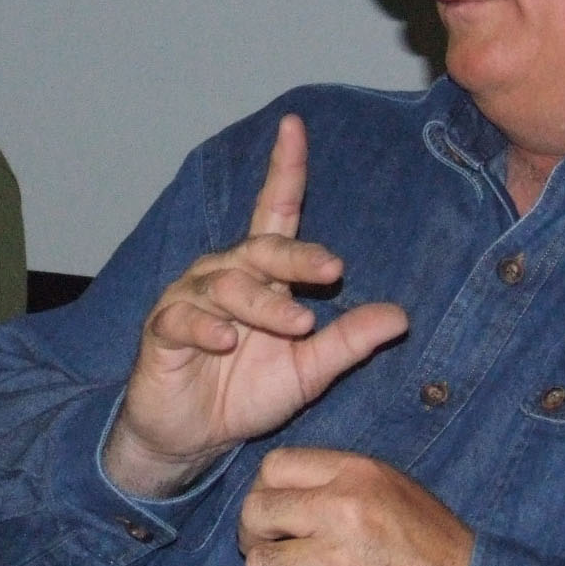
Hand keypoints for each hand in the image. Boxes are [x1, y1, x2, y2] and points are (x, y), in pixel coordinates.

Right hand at [103, 115, 407, 495]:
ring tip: (297, 325)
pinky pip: (183, 317)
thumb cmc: (245, 394)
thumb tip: (402, 317)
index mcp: (260, 276)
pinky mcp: (162, 329)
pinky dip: (206, 326)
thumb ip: (348, 342)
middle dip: (297, 255)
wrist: (190, 439)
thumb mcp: (308, 371)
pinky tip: (227, 341)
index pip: (275, 211)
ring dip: (263, 303)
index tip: (295, 126)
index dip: (285, 168)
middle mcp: (224, 275)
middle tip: (334, 269)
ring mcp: (189, 299)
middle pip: (259, 249)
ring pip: (227, 284)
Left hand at [238, 447, 472, 565]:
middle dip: (254, 537)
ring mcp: (338, 565)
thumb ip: (338, 482)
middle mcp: (343, 513)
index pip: (274, 467)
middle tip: (270, 552)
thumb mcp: (394, 490)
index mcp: (357, 476)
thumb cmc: (433, 549)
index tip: (274, 515)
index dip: (264, 491)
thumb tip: (277, 489)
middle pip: (256, 514)